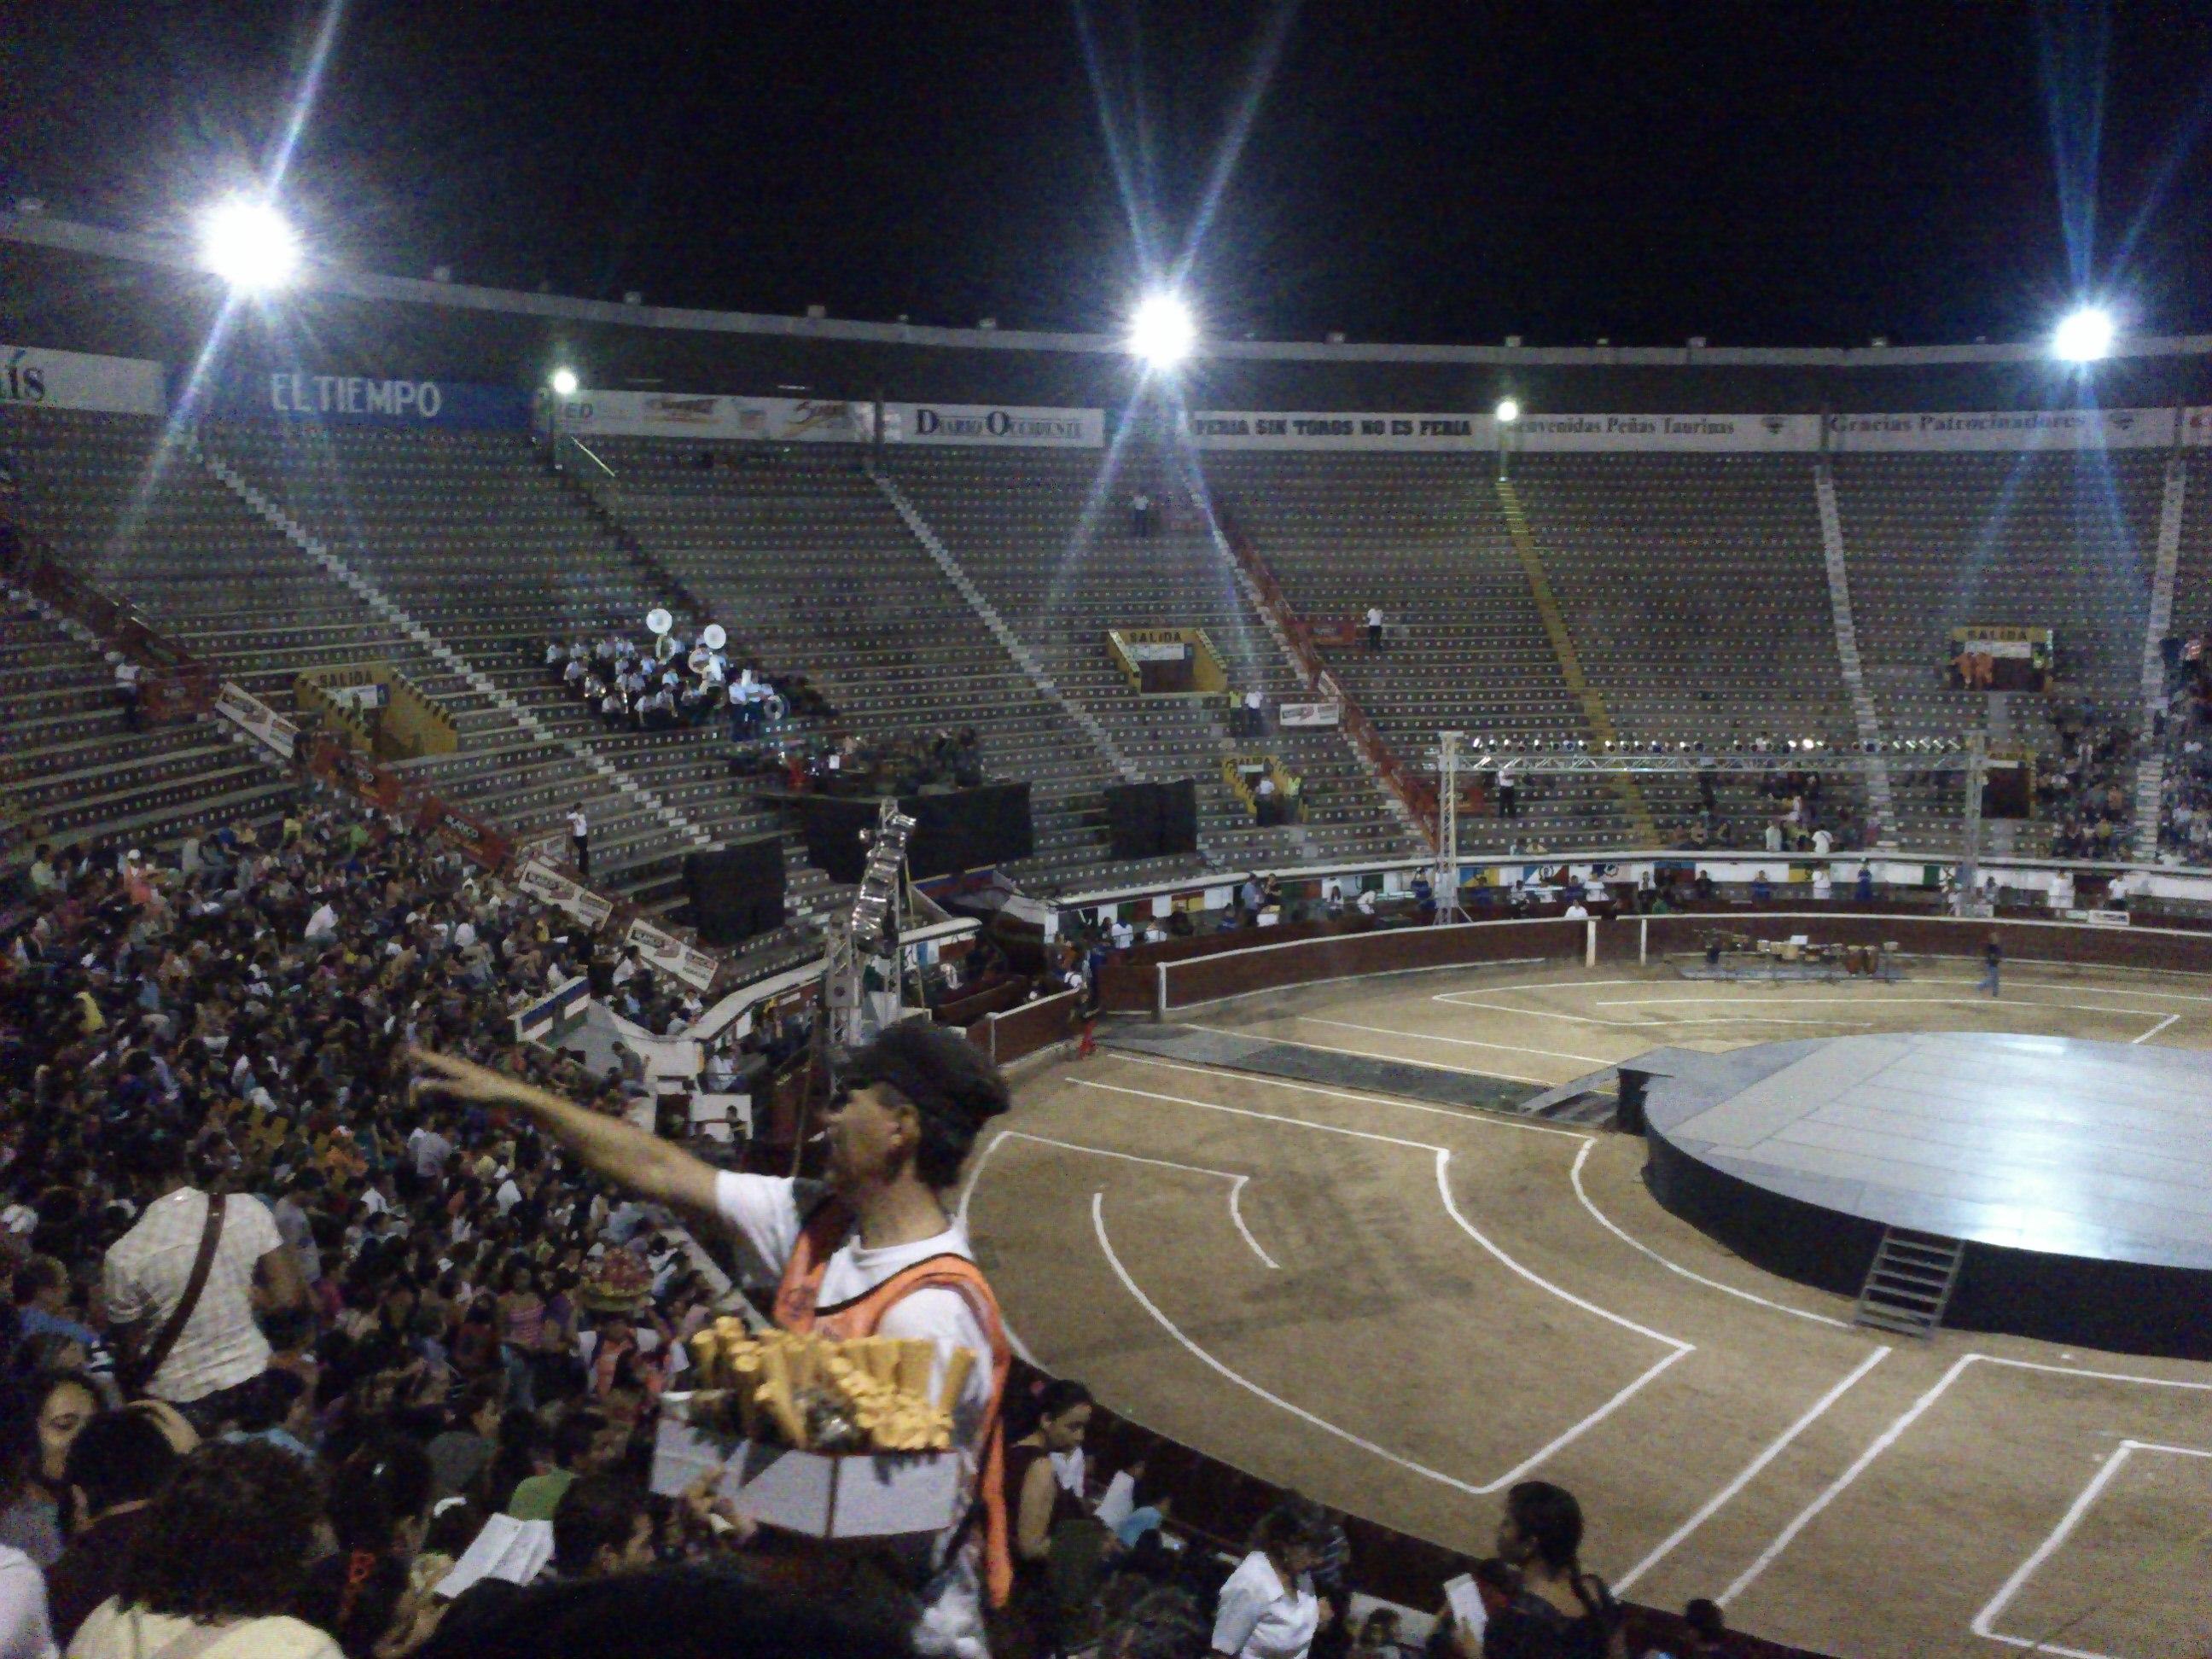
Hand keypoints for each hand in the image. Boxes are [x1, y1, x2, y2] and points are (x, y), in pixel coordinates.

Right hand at [409, 1047, 525, 1106]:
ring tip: (424, 1065)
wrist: (508, 1093)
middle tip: (412, 1056)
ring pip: (446, 1064)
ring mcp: (467, 1069)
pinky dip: (444, 1072)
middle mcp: (459, 1064)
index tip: (407, 1048)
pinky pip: (453, 1071)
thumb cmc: (483, 1091)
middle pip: (438, 1060)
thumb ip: (438, 1086)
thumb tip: (415, 1083)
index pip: (432, 1058)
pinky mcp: (472, 1076)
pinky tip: (445, 1075)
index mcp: (454, 1065)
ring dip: (434, 1065)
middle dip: (425, 1059)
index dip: (420, 1054)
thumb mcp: (459, 1090)